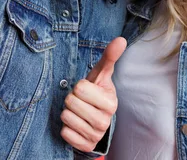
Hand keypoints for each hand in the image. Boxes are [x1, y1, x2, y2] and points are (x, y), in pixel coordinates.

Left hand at [60, 37, 125, 152]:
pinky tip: (76, 125)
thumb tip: (121, 39)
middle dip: (72, 99)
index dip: (79, 86)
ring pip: (66, 117)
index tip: (87, 90)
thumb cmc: (96, 93)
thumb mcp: (101, 75)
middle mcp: (105, 121)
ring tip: (79, 112)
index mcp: (110, 102)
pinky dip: (67, 128)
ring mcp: (95, 135)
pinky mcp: (85, 146)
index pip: (80, 87)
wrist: (97, 120)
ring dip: (68, 113)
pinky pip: (64, 133)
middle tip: (81, 102)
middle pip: (71, 102)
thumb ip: (109, 57)